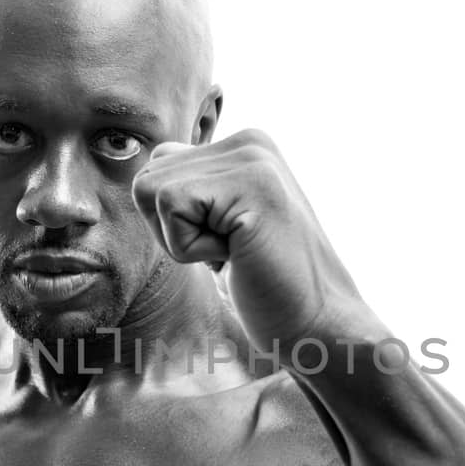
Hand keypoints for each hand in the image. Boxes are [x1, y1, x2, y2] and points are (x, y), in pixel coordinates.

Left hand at [132, 129, 365, 350]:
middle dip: (171, 231)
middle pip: (146, 178)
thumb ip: (192, 191)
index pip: (157, 169)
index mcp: (242, 147)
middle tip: (229, 252)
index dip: (173, 224)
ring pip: (151, 190)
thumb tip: (145, 176)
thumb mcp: (221, 226)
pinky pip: (171, 206)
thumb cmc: (266, 286)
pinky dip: (191, 247)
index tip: (226, 244)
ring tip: (236, 251)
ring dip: (182, 240)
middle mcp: (248, 141)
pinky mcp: (252, 182)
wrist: (318, 324)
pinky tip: (238, 254)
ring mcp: (253, 157)